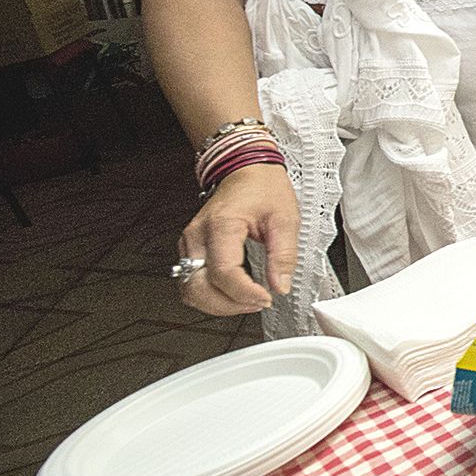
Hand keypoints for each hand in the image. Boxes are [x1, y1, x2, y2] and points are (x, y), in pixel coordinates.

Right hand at [176, 162, 298, 315]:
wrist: (246, 171)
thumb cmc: (263, 188)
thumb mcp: (285, 218)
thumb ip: (284, 254)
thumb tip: (280, 285)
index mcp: (221, 225)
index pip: (223, 273)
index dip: (244, 293)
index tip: (266, 298)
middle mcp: (198, 235)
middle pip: (198, 287)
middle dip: (229, 304)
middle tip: (258, 302)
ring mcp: (189, 243)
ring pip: (190, 290)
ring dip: (217, 304)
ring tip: (248, 300)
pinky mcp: (190, 249)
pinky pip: (192, 282)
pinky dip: (210, 295)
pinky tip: (234, 293)